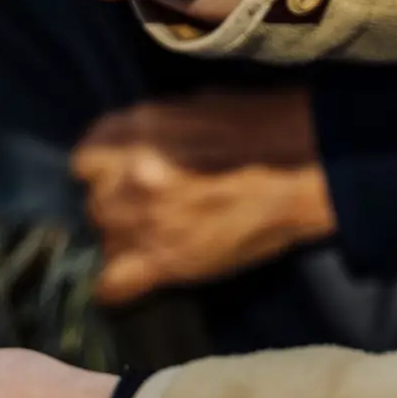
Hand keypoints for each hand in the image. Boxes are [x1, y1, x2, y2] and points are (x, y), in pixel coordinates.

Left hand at [74, 90, 336, 304]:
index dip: (106, 175)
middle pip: (95, 206)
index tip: (125, 181)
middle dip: (119, 211)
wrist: (311, 166)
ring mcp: (143, 221)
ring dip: (127, 246)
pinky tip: (144, 279)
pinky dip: (121, 289)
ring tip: (164, 242)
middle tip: (155, 214)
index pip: (85, 163)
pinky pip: (112, 288)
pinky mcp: (166, 263)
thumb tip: (128, 151)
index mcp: (134, 131)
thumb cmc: (264, 127)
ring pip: (105, 244)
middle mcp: (127, 175)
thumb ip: (149, 132)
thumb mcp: (193, 108)